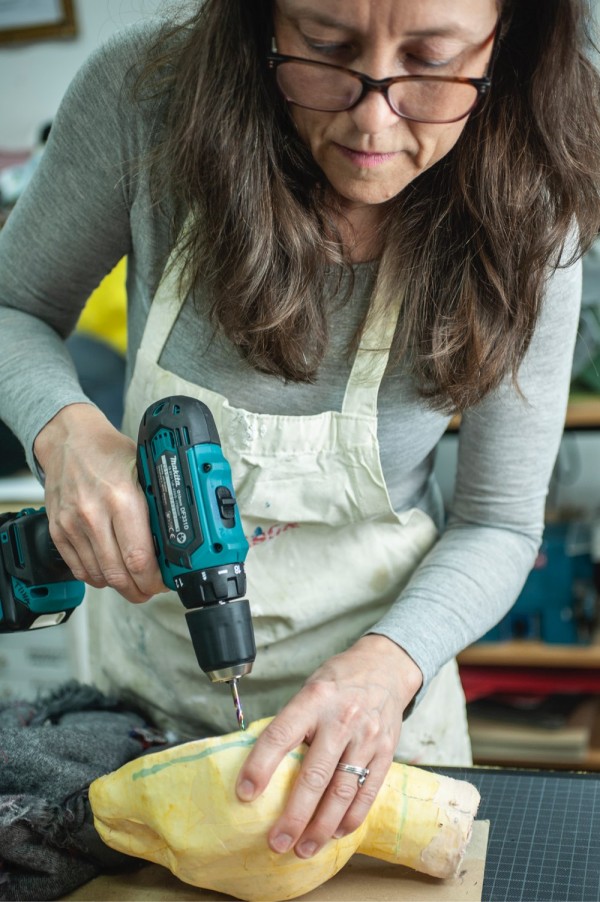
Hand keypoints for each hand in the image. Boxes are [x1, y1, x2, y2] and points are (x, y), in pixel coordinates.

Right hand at [34, 403, 165, 602]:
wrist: (69, 440)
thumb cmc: (110, 453)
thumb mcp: (145, 471)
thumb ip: (158, 504)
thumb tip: (179, 539)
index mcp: (121, 498)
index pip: (138, 557)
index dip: (153, 580)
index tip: (163, 582)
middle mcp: (93, 514)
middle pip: (118, 574)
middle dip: (139, 590)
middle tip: (150, 590)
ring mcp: (72, 525)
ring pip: (99, 576)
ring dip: (119, 586)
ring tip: (133, 581)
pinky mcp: (58, 531)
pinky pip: (79, 569)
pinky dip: (97, 577)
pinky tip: (110, 571)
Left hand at [235, 634, 421, 858]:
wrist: (385, 666)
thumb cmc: (338, 681)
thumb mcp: (309, 689)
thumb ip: (292, 722)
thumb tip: (263, 764)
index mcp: (314, 699)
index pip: (281, 735)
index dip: (260, 766)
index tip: (245, 794)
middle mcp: (341, 719)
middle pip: (315, 775)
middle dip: (294, 816)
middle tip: (277, 843)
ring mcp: (367, 737)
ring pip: (342, 791)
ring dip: (322, 827)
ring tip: (304, 849)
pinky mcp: (386, 752)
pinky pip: (368, 792)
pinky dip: (351, 818)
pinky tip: (335, 834)